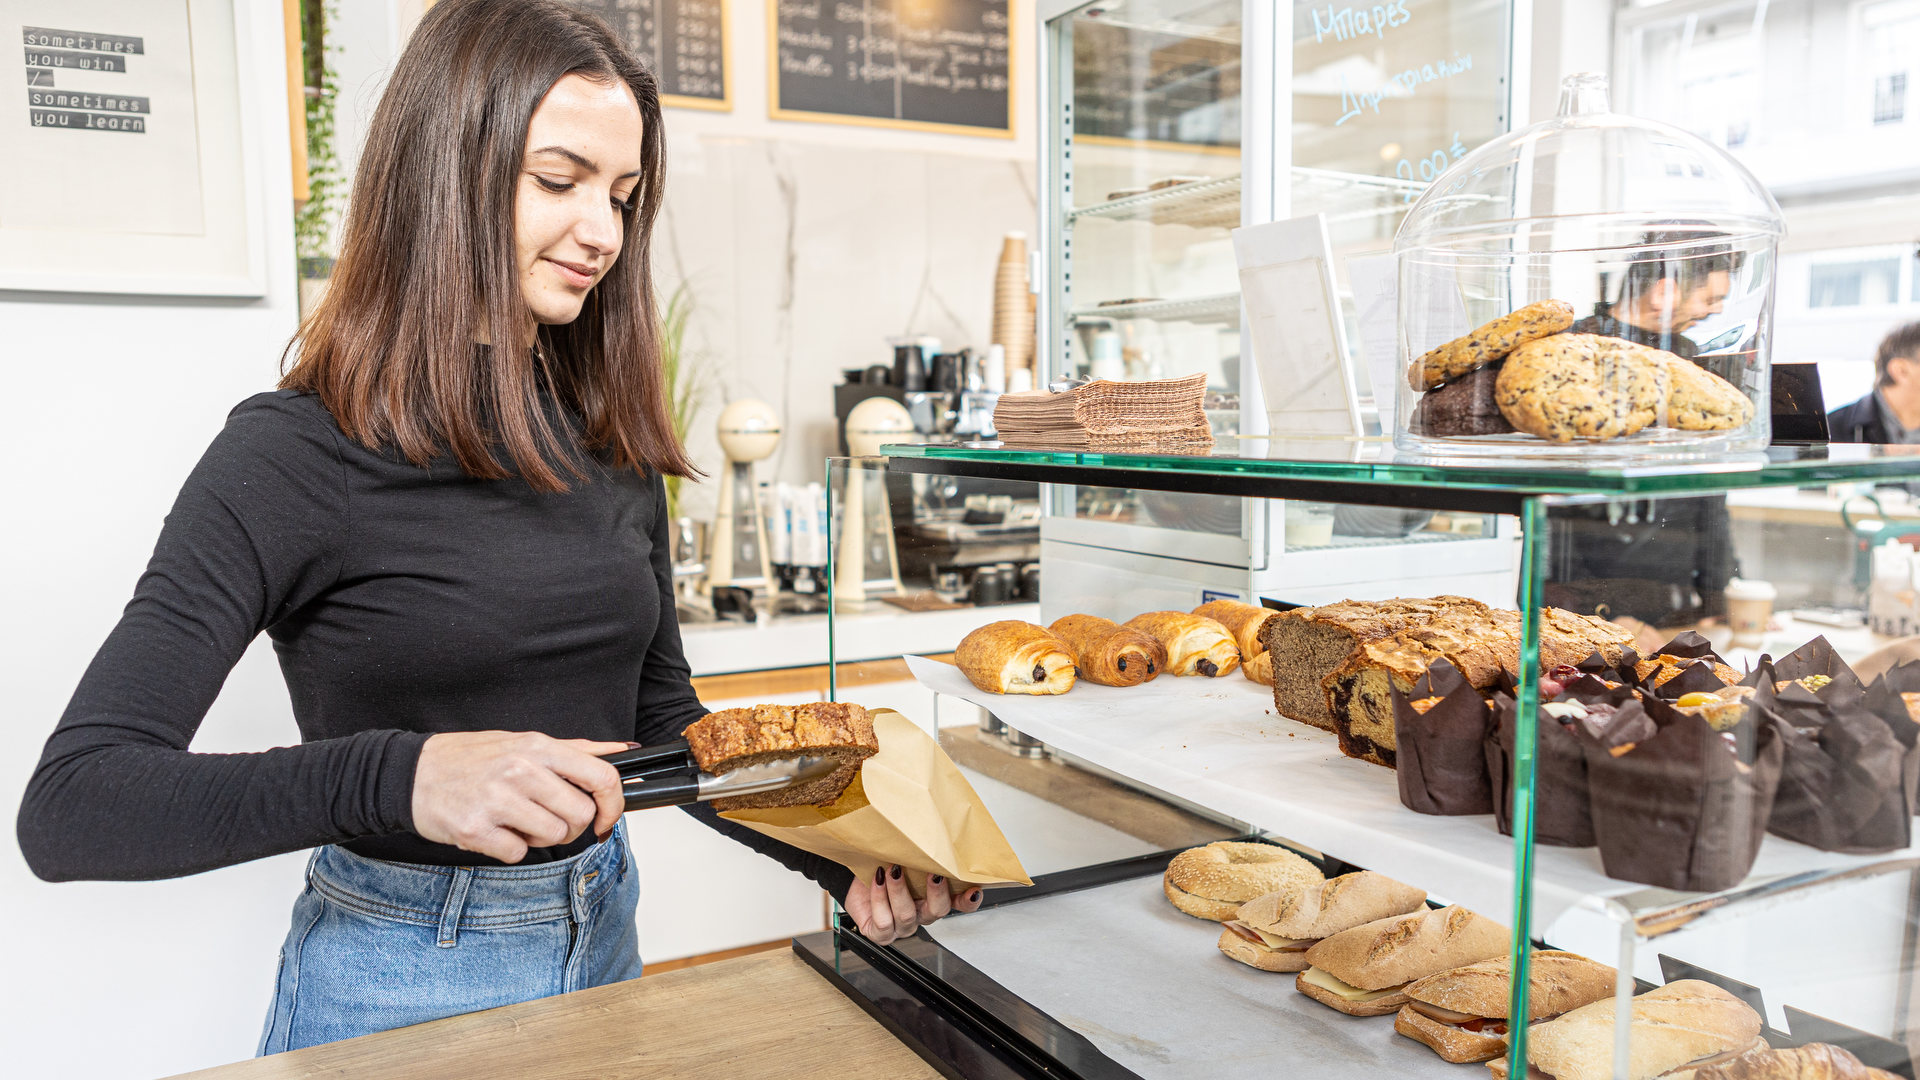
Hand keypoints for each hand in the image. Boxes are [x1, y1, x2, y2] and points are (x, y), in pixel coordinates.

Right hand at [411, 731, 628, 863]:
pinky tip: (494, 829)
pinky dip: (510, 848)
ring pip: (554, 837)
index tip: (607, 818)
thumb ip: (576, 750)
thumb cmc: (470, 758)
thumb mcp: (524, 742)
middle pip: (581, 815)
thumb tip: (623, 751)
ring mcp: (497, 800)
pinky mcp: (475, 830)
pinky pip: (518, 853)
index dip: (614, 804)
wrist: (410, 773)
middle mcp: (521, 770)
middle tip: (547, 817)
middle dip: (571, 825)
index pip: (602, 776)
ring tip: (515, 820)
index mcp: (538, 747)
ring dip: (539, 837)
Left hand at [843, 865, 983, 945]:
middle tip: (931, 873)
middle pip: (938, 911)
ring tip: (892, 870)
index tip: (974, 890)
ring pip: (907, 915)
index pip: (960, 904)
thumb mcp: (905, 858)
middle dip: (935, 891)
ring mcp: (903, 927)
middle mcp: (921, 914)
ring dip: (899, 890)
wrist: (856, 877)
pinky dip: (879, 898)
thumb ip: (921, 854)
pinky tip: (877, 881)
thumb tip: (931, 830)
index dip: (969, 901)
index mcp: (934, 898)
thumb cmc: (883, 866)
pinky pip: (884, 921)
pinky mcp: (882, 934)